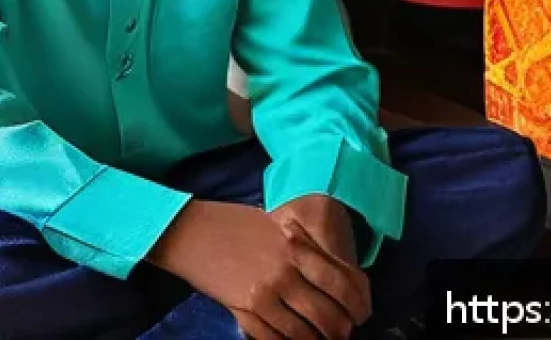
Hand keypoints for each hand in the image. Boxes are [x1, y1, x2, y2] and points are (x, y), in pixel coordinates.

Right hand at [147, 199, 370, 339]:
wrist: (189, 232)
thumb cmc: (231, 223)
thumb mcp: (273, 224)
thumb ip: (302, 245)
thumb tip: (333, 272)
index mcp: (295, 244)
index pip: (342, 281)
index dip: (357, 303)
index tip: (360, 311)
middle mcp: (285, 271)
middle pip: (329, 314)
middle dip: (340, 329)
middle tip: (342, 331)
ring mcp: (266, 294)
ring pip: (306, 334)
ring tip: (319, 339)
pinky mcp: (247, 311)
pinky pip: (278, 339)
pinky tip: (294, 339)